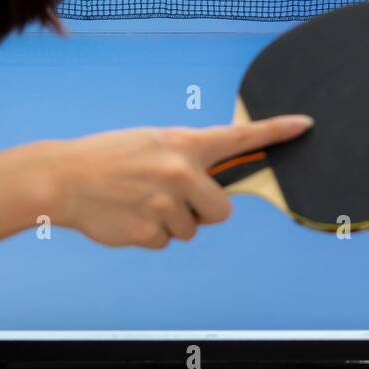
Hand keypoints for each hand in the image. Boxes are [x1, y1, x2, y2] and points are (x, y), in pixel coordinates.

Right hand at [54, 116, 312, 248]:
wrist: (63, 178)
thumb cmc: (111, 159)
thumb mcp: (153, 144)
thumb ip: (186, 159)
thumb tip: (213, 184)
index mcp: (183, 144)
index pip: (238, 136)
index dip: (276, 131)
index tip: (306, 125)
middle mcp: (180, 172)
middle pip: (221, 211)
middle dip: (203, 211)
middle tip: (172, 198)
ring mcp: (165, 203)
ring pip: (191, 230)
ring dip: (171, 222)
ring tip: (139, 201)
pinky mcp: (148, 231)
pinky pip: (166, 242)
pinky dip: (149, 235)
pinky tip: (127, 216)